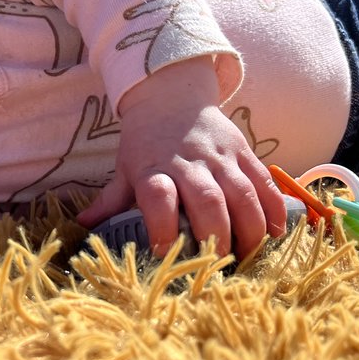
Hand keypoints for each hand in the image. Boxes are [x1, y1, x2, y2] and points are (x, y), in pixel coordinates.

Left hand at [78, 57, 287, 259]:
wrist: (171, 94)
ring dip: (249, 227)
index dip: (162, 225)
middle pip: (206, 200)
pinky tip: (276, 232)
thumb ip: (111, 200)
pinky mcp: (243, 150)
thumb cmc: (146, 141)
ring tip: (249, 256)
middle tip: (217, 266)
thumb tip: (82, 226)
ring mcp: (219, 156)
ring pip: (241, 193)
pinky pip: (263, 180)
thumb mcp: (126, 167)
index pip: (158, 196)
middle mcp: (188, 161)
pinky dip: (273, 207)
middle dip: (215, 236)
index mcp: (153, 168)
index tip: (166, 253)